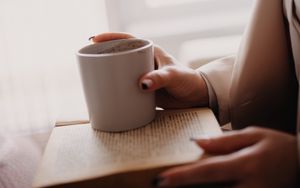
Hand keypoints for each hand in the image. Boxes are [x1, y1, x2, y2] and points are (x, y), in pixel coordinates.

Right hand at [91, 33, 208, 108]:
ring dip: (108, 74)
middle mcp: (144, 62)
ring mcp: (142, 76)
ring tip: (92, 78)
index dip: (110, 38)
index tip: (94, 39)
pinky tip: (107, 94)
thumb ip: (160, 78)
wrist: (195, 97)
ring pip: (121, 72)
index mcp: (150, 52)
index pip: (127, 40)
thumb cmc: (188, 81)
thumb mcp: (174, 76)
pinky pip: (126, 87)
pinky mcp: (143, 90)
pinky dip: (116, 89)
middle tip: (88, 60)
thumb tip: (141, 84)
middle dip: (104, 55)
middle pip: (119, 55)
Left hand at [155, 127, 298, 187]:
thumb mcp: (254, 135)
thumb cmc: (279, 147)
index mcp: (247, 164)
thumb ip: (225, 141)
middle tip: (160, 185)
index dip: (183, 177)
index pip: (208, 171)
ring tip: (175, 187)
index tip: (161, 180)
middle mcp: (249, 186)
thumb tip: (197, 142)